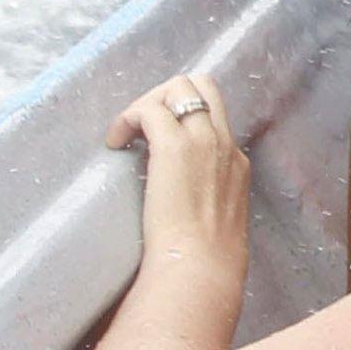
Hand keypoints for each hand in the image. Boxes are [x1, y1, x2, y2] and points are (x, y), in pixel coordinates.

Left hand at [107, 75, 247, 277]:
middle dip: (166, 95)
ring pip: (178, 87)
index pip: (212, 115)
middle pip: (201, 86)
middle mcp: (224, 143)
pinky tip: (115, 143)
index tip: (156, 142)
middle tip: (141, 126)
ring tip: (126, 134)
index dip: (182, 116)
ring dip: (146, 103)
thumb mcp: (217, 220)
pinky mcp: (174, 146)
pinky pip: (148, 110)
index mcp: (235, 161)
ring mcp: (203, 141)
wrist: (201, 264)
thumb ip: (206, 200)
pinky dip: (127, 119)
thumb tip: (182, 206)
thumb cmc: (204, 257)